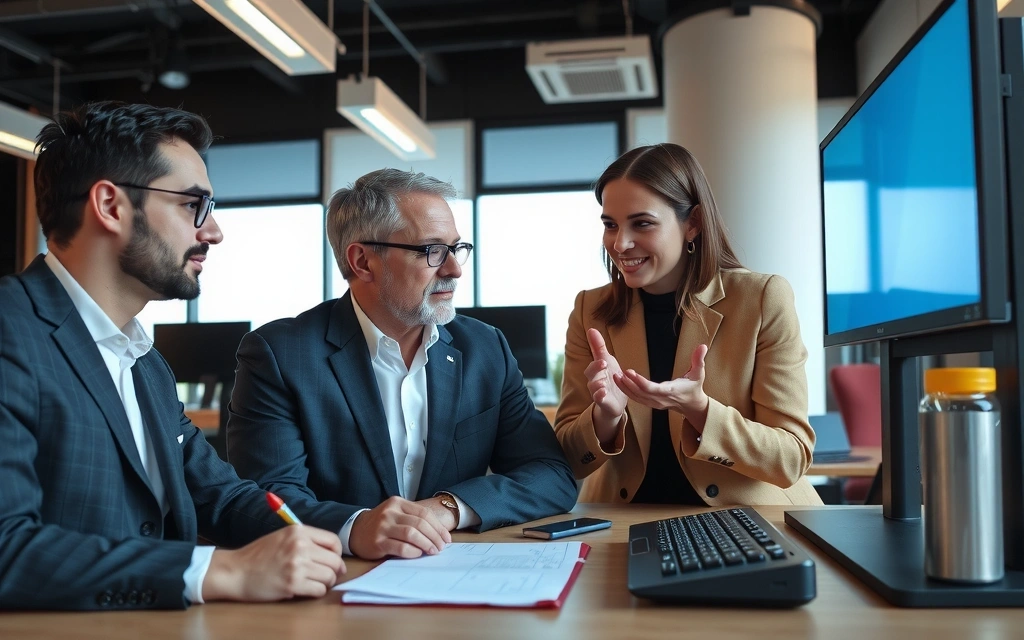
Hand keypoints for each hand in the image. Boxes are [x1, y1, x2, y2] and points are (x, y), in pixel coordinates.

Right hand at [202, 525, 344, 601]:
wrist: (236, 571)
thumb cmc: (258, 555)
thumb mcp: (282, 536)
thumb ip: (306, 541)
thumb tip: (332, 554)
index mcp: (298, 531)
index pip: (333, 541)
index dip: (337, 554)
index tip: (333, 562)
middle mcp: (300, 546)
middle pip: (334, 561)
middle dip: (333, 571)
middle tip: (326, 576)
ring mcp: (296, 565)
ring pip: (329, 577)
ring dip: (325, 583)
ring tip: (314, 583)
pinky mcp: (292, 584)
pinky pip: (319, 590)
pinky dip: (316, 592)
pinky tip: (306, 590)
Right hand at [349, 496, 453, 559]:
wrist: (355, 530)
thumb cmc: (382, 524)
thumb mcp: (396, 514)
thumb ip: (413, 519)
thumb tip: (439, 534)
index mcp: (397, 503)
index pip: (424, 514)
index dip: (438, 527)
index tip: (446, 538)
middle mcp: (390, 512)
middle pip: (420, 524)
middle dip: (434, 537)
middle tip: (441, 547)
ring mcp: (383, 526)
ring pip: (411, 534)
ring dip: (426, 544)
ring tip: (433, 551)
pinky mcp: (377, 542)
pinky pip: (400, 547)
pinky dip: (412, 551)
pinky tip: (418, 554)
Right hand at [585, 328, 628, 442]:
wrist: (616, 399)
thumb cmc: (611, 377)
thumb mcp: (607, 360)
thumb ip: (598, 346)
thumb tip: (591, 328)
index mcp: (595, 370)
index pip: (593, 365)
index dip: (597, 362)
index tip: (603, 359)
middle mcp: (594, 380)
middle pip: (590, 375)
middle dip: (596, 369)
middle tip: (603, 364)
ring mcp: (598, 392)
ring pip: (593, 387)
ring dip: (598, 384)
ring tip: (603, 383)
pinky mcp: (603, 402)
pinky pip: (598, 399)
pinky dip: (600, 395)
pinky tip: (604, 392)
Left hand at [615, 344, 710, 429]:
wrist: (692, 405)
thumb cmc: (694, 387)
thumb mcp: (699, 373)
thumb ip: (699, 360)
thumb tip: (703, 346)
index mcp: (671, 391)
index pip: (653, 388)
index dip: (640, 381)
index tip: (630, 372)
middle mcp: (661, 399)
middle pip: (641, 393)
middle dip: (628, 384)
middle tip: (617, 372)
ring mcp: (655, 403)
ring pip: (637, 398)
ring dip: (625, 388)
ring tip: (615, 376)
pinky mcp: (651, 404)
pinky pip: (637, 399)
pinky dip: (627, 391)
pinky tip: (620, 382)